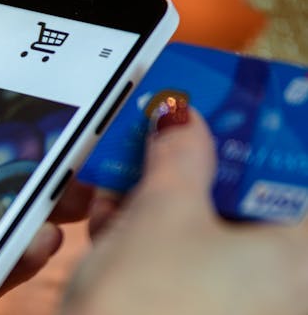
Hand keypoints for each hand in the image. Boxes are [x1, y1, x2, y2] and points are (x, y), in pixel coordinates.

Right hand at [62, 106, 307, 314]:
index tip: (236, 110)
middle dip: (206, 166)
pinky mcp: (207, 314)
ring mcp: (249, 304)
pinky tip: (115, 228)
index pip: (298, 171)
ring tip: (124, 183)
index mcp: (301, 254)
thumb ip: (178, 155)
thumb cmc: (149, 305)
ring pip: (219, 234)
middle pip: (257, 201)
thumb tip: (180, 117)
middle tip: (168, 139)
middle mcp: (288, 285)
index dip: (271, 133)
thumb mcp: (160, 215)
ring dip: (171, 203)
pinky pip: (196, 268)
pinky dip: (161, 243)